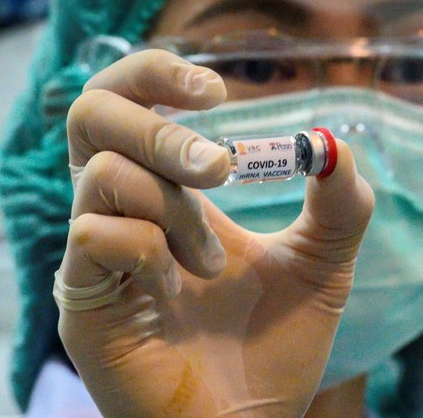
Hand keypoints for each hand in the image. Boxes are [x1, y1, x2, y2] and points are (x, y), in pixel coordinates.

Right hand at [55, 49, 374, 417]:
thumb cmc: (272, 349)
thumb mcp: (322, 267)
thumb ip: (338, 207)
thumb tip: (335, 146)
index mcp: (170, 192)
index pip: (127, 101)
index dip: (153, 73)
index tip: (214, 91)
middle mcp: (123, 211)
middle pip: (91, 115)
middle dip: (161, 128)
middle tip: (221, 169)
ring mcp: (98, 255)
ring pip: (102, 173)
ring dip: (174, 206)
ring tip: (211, 262)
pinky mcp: (83, 301)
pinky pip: (96, 234)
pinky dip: (149, 246)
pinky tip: (179, 284)